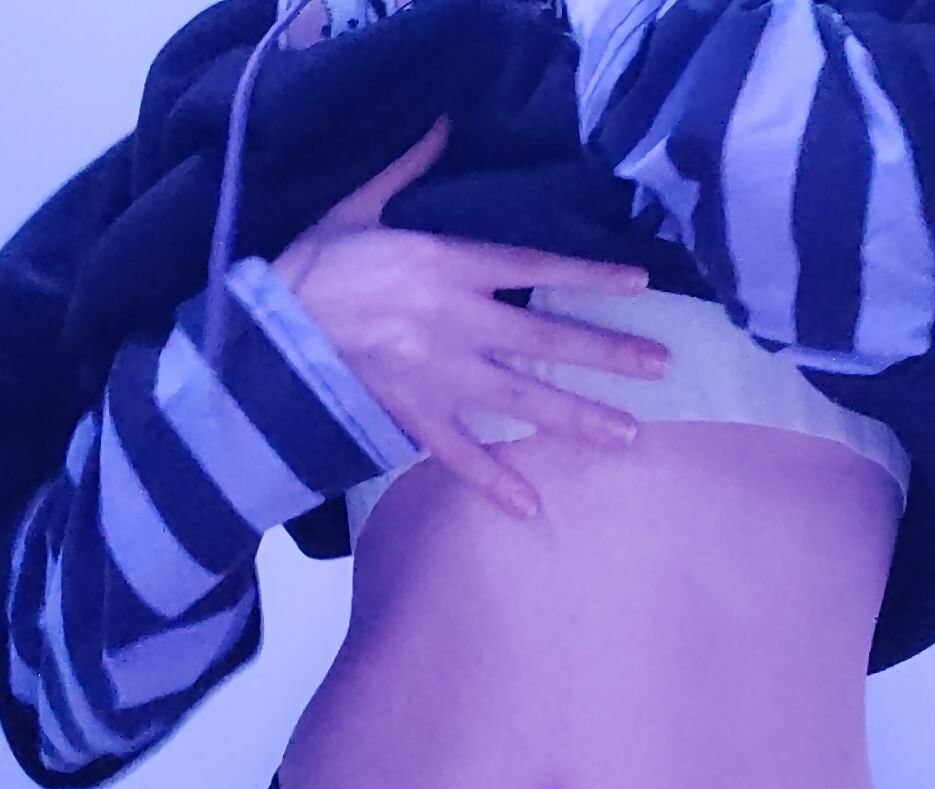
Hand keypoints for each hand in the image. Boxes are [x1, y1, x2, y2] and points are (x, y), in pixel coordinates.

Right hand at [271, 116, 671, 519]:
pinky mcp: (412, 418)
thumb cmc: (311, 266)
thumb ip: (406, 169)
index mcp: (445, 266)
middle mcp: (454, 324)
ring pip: (521, 401)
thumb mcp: (357, 205)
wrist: (263, 333)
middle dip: (607, 355)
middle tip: (660, 368)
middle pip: (547, 342)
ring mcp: (437, 377)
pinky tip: (533, 509)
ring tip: (627, 434)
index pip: (535, 269)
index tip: (639, 285)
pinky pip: (460, 458)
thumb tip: (442, 123)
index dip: (589, 277)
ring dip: (577, 419)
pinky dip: (495, 485)